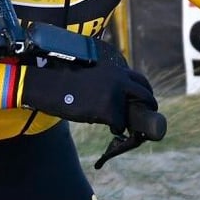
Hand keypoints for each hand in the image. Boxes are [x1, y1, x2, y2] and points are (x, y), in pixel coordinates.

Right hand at [19, 52, 156, 133]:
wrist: (50, 86)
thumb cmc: (63, 80)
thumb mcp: (90, 75)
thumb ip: (106, 81)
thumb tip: (116, 96)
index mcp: (114, 70)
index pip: (140, 80)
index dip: (145, 92)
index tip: (146, 100)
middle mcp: (119, 79)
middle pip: (144, 95)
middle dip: (149, 106)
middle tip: (147, 115)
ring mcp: (115, 94)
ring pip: (131, 112)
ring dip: (124, 120)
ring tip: (112, 122)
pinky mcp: (109, 110)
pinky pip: (118, 125)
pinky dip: (113, 129)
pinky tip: (97, 121)